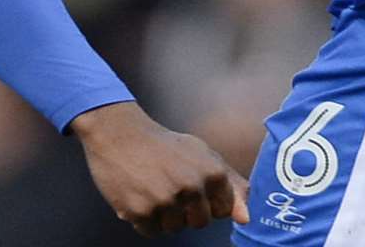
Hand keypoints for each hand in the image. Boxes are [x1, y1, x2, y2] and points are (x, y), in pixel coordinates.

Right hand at [70, 102, 248, 236]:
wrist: (118, 132)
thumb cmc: (163, 144)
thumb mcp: (202, 154)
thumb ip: (231, 185)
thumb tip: (246, 219)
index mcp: (212, 172)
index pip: (223, 211)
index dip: (208, 201)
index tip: (192, 185)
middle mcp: (191, 187)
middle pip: (199, 223)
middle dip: (186, 210)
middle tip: (168, 184)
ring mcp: (165, 201)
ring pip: (174, 229)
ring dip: (163, 215)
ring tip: (152, 187)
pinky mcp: (140, 211)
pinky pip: (150, 232)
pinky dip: (143, 219)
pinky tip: (138, 194)